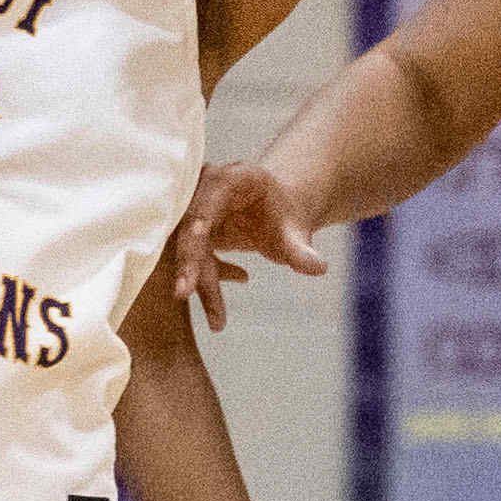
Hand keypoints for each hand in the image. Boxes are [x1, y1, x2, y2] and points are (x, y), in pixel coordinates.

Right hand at [166, 158, 331, 328]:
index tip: (184, 278)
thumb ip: (301, 249)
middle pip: (187, 232)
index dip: (191, 246)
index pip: (202, 213)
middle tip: (182, 295)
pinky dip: (206, 282)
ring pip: (185, 248)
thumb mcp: (295, 232)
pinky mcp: (188, 226)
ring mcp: (193, 206)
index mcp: (230, 179)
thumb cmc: (287, 217)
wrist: (280, 210)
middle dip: (188, 267)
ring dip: (200, 283)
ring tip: (218, 322)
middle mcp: (204, 187)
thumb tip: (318, 268)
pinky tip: (223, 306)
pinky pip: (189, 257)